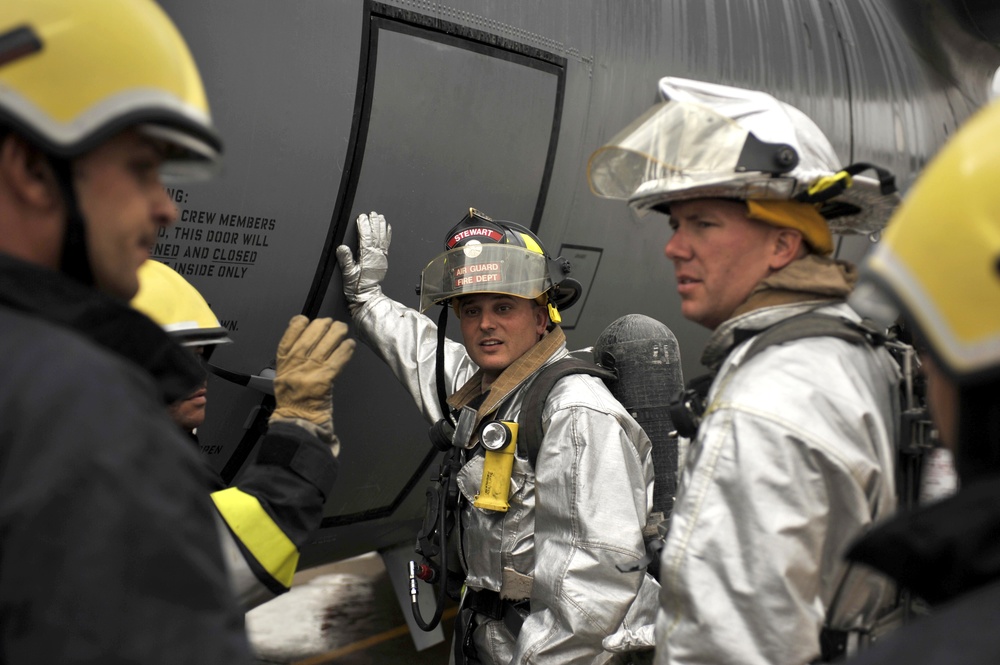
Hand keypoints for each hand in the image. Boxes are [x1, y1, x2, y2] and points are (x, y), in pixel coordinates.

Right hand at [269, 316, 354, 443]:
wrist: (297, 422)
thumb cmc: (293, 402)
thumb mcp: (285, 377)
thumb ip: (294, 359)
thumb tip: (310, 338)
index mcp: (284, 362)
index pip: (290, 334)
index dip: (301, 323)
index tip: (309, 321)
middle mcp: (296, 363)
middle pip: (312, 334)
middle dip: (324, 325)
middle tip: (332, 324)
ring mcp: (310, 370)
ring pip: (326, 343)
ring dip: (338, 333)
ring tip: (343, 330)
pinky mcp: (324, 379)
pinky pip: (338, 358)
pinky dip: (345, 350)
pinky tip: (350, 345)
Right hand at [335, 211, 391, 311]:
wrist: (367, 297)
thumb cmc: (357, 287)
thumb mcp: (348, 275)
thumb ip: (345, 260)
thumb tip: (342, 248)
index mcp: (367, 257)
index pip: (365, 238)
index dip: (364, 226)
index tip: (362, 217)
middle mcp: (376, 256)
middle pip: (376, 235)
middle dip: (374, 223)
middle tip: (373, 213)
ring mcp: (381, 257)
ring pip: (382, 238)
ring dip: (381, 226)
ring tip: (380, 217)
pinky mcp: (383, 260)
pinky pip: (386, 244)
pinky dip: (387, 235)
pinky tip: (387, 228)